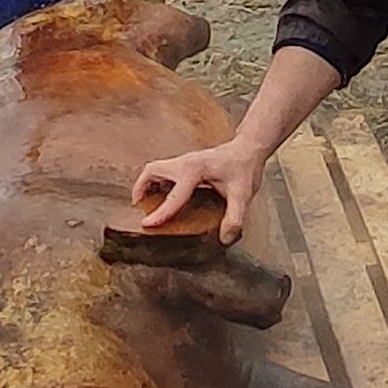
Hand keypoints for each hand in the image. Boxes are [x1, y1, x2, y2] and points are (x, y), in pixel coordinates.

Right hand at [136, 138, 271, 243]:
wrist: (248, 149)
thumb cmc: (244, 168)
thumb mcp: (243, 194)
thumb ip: (235, 217)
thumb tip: (225, 238)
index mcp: (196, 170)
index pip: (174, 195)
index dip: (160, 213)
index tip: (147, 224)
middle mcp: (185, 162)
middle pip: (152, 171)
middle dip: (141, 188)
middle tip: (139, 209)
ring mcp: (184, 161)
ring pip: (155, 169)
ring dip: (146, 184)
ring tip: (146, 204)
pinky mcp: (186, 164)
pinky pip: (163, 171)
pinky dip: (156, 182)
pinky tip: (163, 196)